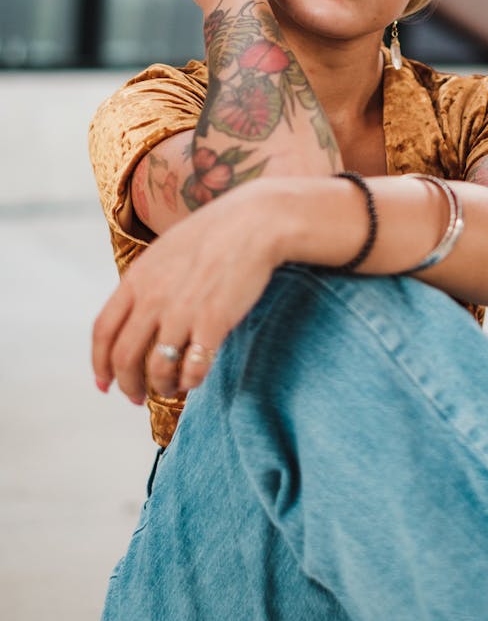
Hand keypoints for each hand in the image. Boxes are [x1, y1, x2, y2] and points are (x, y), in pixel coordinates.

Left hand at [92, 182, 280, 402]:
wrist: (256, 223)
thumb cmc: (216, 233)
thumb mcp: (166, 250)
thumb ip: (147, 281)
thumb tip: (137, 312)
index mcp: (137, 279)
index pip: (103, 331)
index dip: (99, 363)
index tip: (104, 383)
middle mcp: (153, 298)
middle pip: (124, 357)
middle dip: (127, 384)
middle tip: (136, 397)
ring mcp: (182, 312)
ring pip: (157, 368)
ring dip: (161, 387)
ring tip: (171, 389)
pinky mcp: (213, 323)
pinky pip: (193, 367)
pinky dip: (190, 381)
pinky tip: (195, 379)